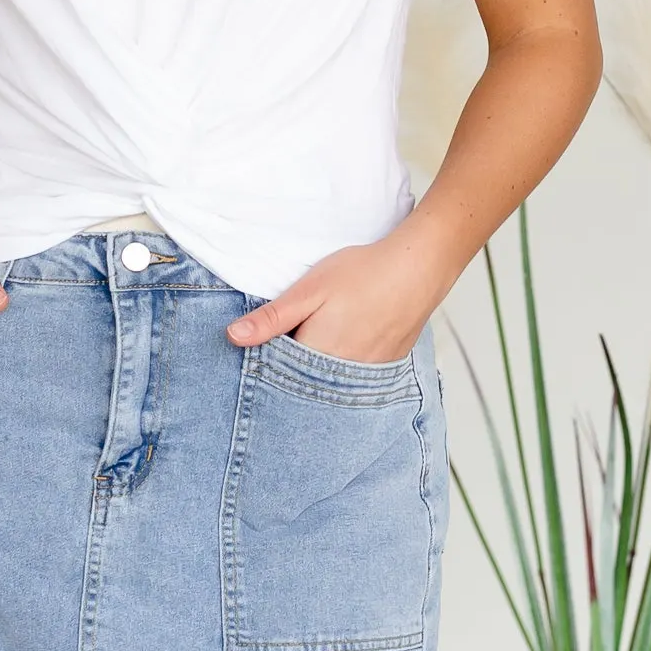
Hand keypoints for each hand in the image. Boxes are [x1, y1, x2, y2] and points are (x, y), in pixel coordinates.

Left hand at [225, 230, 447, 363]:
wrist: (418, 268)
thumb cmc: (362, 274)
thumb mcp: (309, 289)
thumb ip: (272, 318)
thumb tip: (233, 337)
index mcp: (317, 356)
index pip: (279, 372)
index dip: (267, 359)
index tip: (265, 342)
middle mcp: (341, 374)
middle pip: (304, 381)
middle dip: (292, 368)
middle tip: (297, 333)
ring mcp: (366, 373)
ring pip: (330, 381)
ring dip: (318, 368)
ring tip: (323, 334)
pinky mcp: (385, 367)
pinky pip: (354, 377)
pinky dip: (343, 366)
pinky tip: (346, 339)